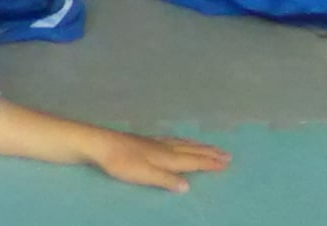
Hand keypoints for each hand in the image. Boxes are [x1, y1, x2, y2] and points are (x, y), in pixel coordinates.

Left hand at [89, 130, 230, 191]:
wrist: (99, 144)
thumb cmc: (121, 162)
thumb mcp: (145, 175)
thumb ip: (166, 180)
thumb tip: (188, 186)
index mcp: (166, 157)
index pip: (193, 160)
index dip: (209, 162)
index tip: (226, 162)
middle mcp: (163, 147)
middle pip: (190, 149)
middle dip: (208, 152)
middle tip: (226, 153)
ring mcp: (153, 142)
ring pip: (181, 143)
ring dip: (197, 145)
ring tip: (209, 146)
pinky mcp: (143, 140)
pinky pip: (170, 139)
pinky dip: (180, 141)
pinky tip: (177, 141)